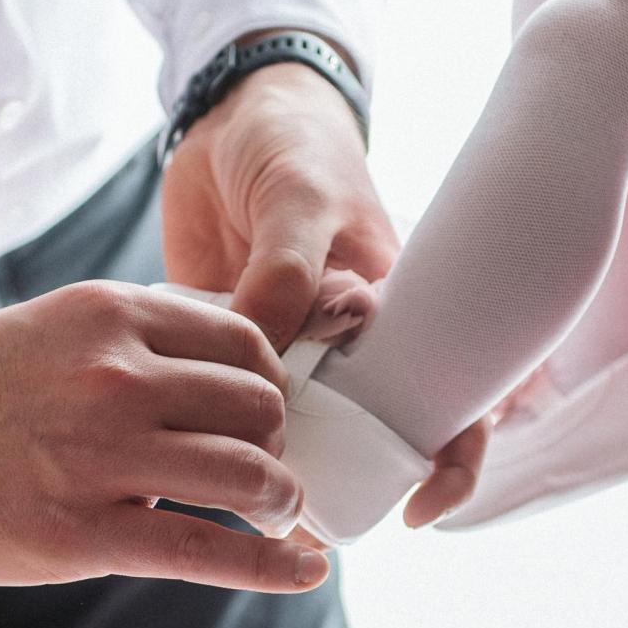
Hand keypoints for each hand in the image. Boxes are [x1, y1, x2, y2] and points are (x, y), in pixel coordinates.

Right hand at [0, 281, 332, 592]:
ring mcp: (101, 453)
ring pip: (247, 476)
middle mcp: (116, 374)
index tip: (267, 412)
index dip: (271, 383)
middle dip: (278, 443)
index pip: (244, 341)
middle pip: (258, 407)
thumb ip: (134, 342)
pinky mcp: (81, 532)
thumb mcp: (53, 327)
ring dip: (279, 500)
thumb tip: (218, 378)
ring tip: (274, 513)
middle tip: (268, 467)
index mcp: (112, 315)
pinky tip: (300, 569)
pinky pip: (206, 551)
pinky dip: (270, 565)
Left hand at [161, 55, 487, 537]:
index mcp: (390, 310)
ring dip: (264, 452)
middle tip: (298, 508)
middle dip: (338, 475)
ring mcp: (281, 339)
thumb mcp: (301, 199)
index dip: (448, 462)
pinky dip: (206, 411)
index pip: (445, 399)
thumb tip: (263, 357)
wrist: (228, 116)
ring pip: (285, 419)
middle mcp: (343, 338)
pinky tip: (180, 433)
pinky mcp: (222, 333)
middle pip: (359, 428)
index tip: (414, 511)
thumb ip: (287, 272)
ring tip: (236, 487)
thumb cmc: (294, 145)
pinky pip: (220, 385)